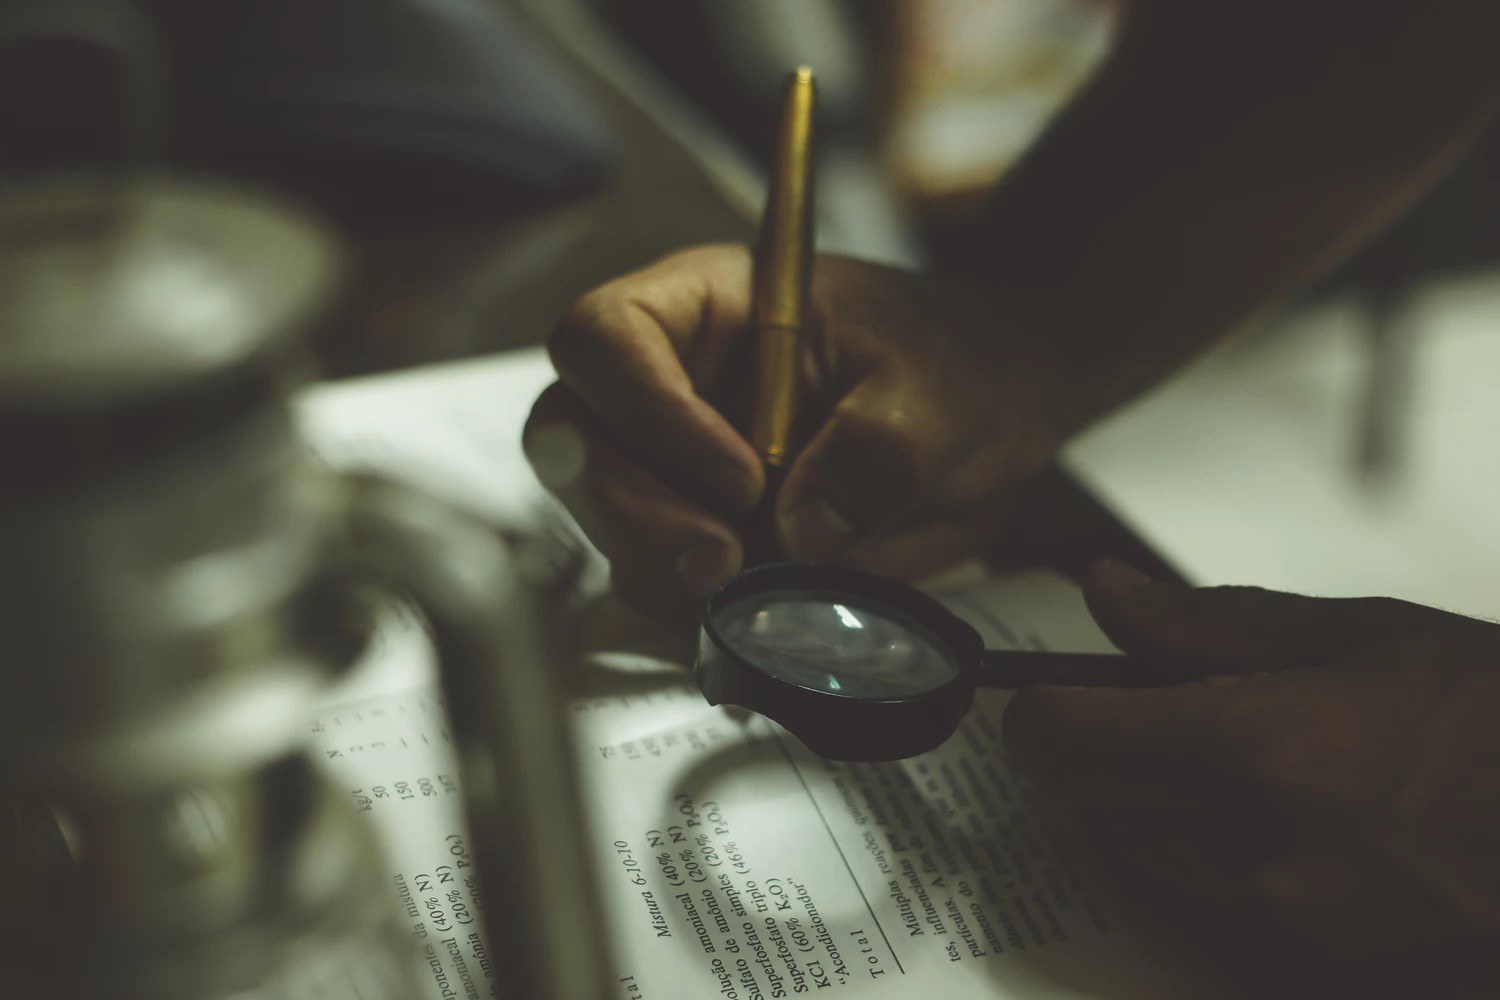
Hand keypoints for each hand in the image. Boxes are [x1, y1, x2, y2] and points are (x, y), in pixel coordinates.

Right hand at [524, 244, 1073, 617]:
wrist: (987, 419)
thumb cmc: (954, 363)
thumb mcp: (938, 390)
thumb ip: (881, 449)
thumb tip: (806, 529)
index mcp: (709, 306)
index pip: (607, 336)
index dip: (646, 410)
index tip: (741, 479)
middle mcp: (670, 380)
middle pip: (573, 436)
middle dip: (633, 511)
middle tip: (720, 562)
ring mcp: (673, 461)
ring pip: (601, 518)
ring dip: (659, 568)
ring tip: (754, 587)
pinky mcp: (698, 532)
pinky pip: (655, 578)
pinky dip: (693, 609)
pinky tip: (760, 610)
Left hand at [1004, 561, 1499, 995]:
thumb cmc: (1494, 718)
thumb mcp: (1359, 637)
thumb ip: (1208, 623)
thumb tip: (1106, 591)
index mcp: (1252, 750)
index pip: (1060, 737)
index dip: (1040, 704)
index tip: (1057, 684)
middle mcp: (1249, 849)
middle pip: (1086, 797)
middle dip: (1097, 747)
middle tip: (1156, 705)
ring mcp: (1280, 918)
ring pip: (1142, 850)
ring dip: (1153, 799)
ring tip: (1247, 756)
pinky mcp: (1313, 960)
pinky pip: (1210, 898)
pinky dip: (1212, 850)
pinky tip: (1288, 812)